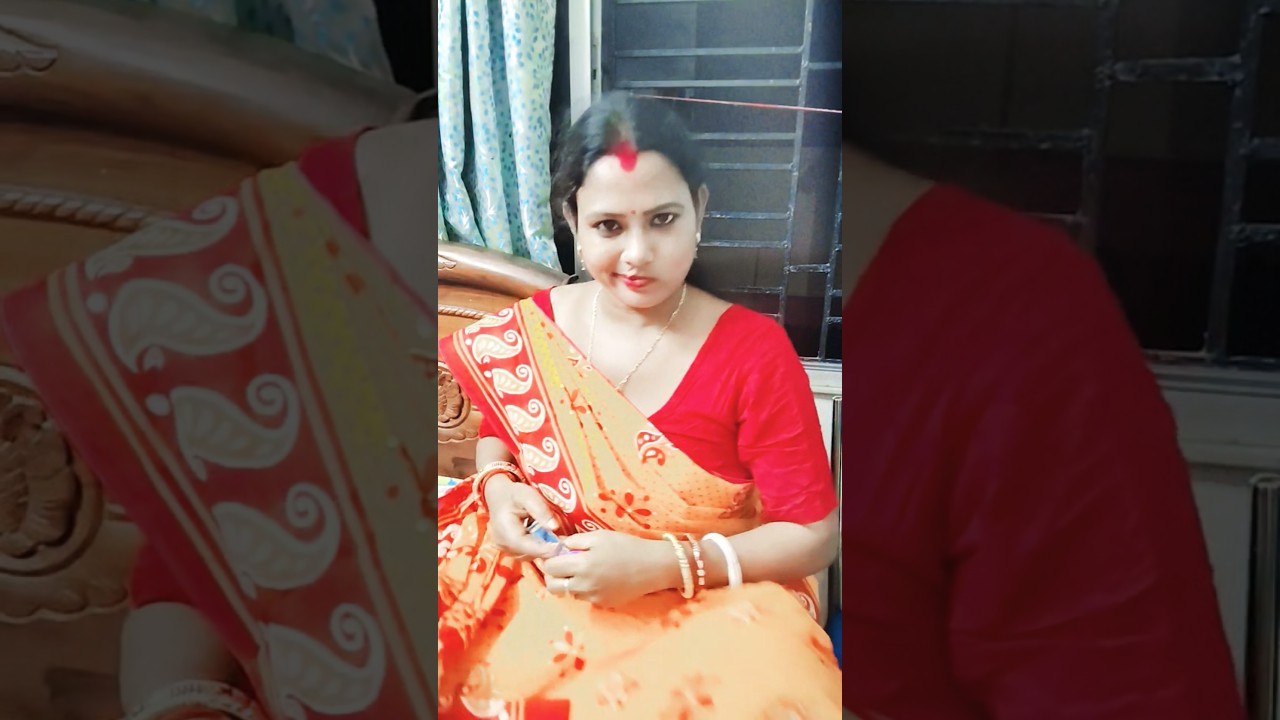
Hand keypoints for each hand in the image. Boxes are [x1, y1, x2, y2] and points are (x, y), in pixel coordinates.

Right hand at [485, 477, 561, 559]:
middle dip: (546, 549)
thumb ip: (540, 510)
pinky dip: (536, 547)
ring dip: (542, 548)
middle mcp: (502, 544)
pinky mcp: (508, 550)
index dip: (546, 549)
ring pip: (529, 555)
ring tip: (553, 537)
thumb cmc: (513, 494)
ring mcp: (504, 549)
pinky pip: (526, 553)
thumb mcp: (528, 495)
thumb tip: (554, 527)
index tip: (562, 546)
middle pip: (529, 553)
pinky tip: (543, 536)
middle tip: (563, 540)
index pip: (528, 547)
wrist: (498, 495)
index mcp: (505, 531)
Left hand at [540, 531, 672, 607]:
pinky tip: (598, 577)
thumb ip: (574, 541)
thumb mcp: (599, 536)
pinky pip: (585, 597)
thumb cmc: (626, 546)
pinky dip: (584, 588)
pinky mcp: (602, 604)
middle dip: (552, 576)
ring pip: (569, 593)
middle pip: (553, 587)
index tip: (551, 554)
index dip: (547, 560)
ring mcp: (593, 597)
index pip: (550, 567)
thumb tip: (557, 545)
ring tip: (582, 570)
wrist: (652, 566)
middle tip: (559, 565)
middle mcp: (583, 585)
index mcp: (581, 565)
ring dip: (568, 582)